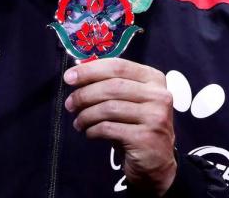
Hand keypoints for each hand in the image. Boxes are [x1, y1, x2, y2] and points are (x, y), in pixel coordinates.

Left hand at [64, 58, 175, 194]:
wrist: (156, 162)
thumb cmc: (136, 125)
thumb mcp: (129, 100)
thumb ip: (110, 84)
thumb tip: (76, 74)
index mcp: (154, 79)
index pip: (118, 66)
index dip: (90, 70)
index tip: (69, 77)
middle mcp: (159, 95)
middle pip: (112, 86)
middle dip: (84, 94)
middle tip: (69, 104)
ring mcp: (155, 117)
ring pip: (109, 108)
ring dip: (86, 115)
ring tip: (78, 122)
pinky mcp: (146, 138)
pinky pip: (109, 128)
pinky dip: (93, 130)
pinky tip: (90, 132)